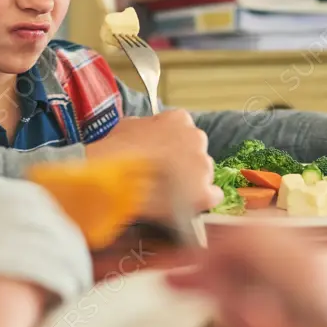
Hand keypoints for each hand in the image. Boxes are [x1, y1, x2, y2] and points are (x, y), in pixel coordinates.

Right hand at [86, 110, 222, 212]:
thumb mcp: (124, 128)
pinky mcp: (204, 193)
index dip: (169, 144)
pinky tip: (184, 207)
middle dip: (183, 163)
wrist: (115, 180)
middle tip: (162, 176)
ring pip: (203, 175)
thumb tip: (143, 136)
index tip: (158, 155)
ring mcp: (203, 167)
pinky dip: (200, 202)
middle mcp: (197, 138)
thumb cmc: (116, 151)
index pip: (181, 129)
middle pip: (195, 152)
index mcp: (178, 119)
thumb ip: (143, 129)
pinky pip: (210, 197)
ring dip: (190, 183)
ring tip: (169, 194)